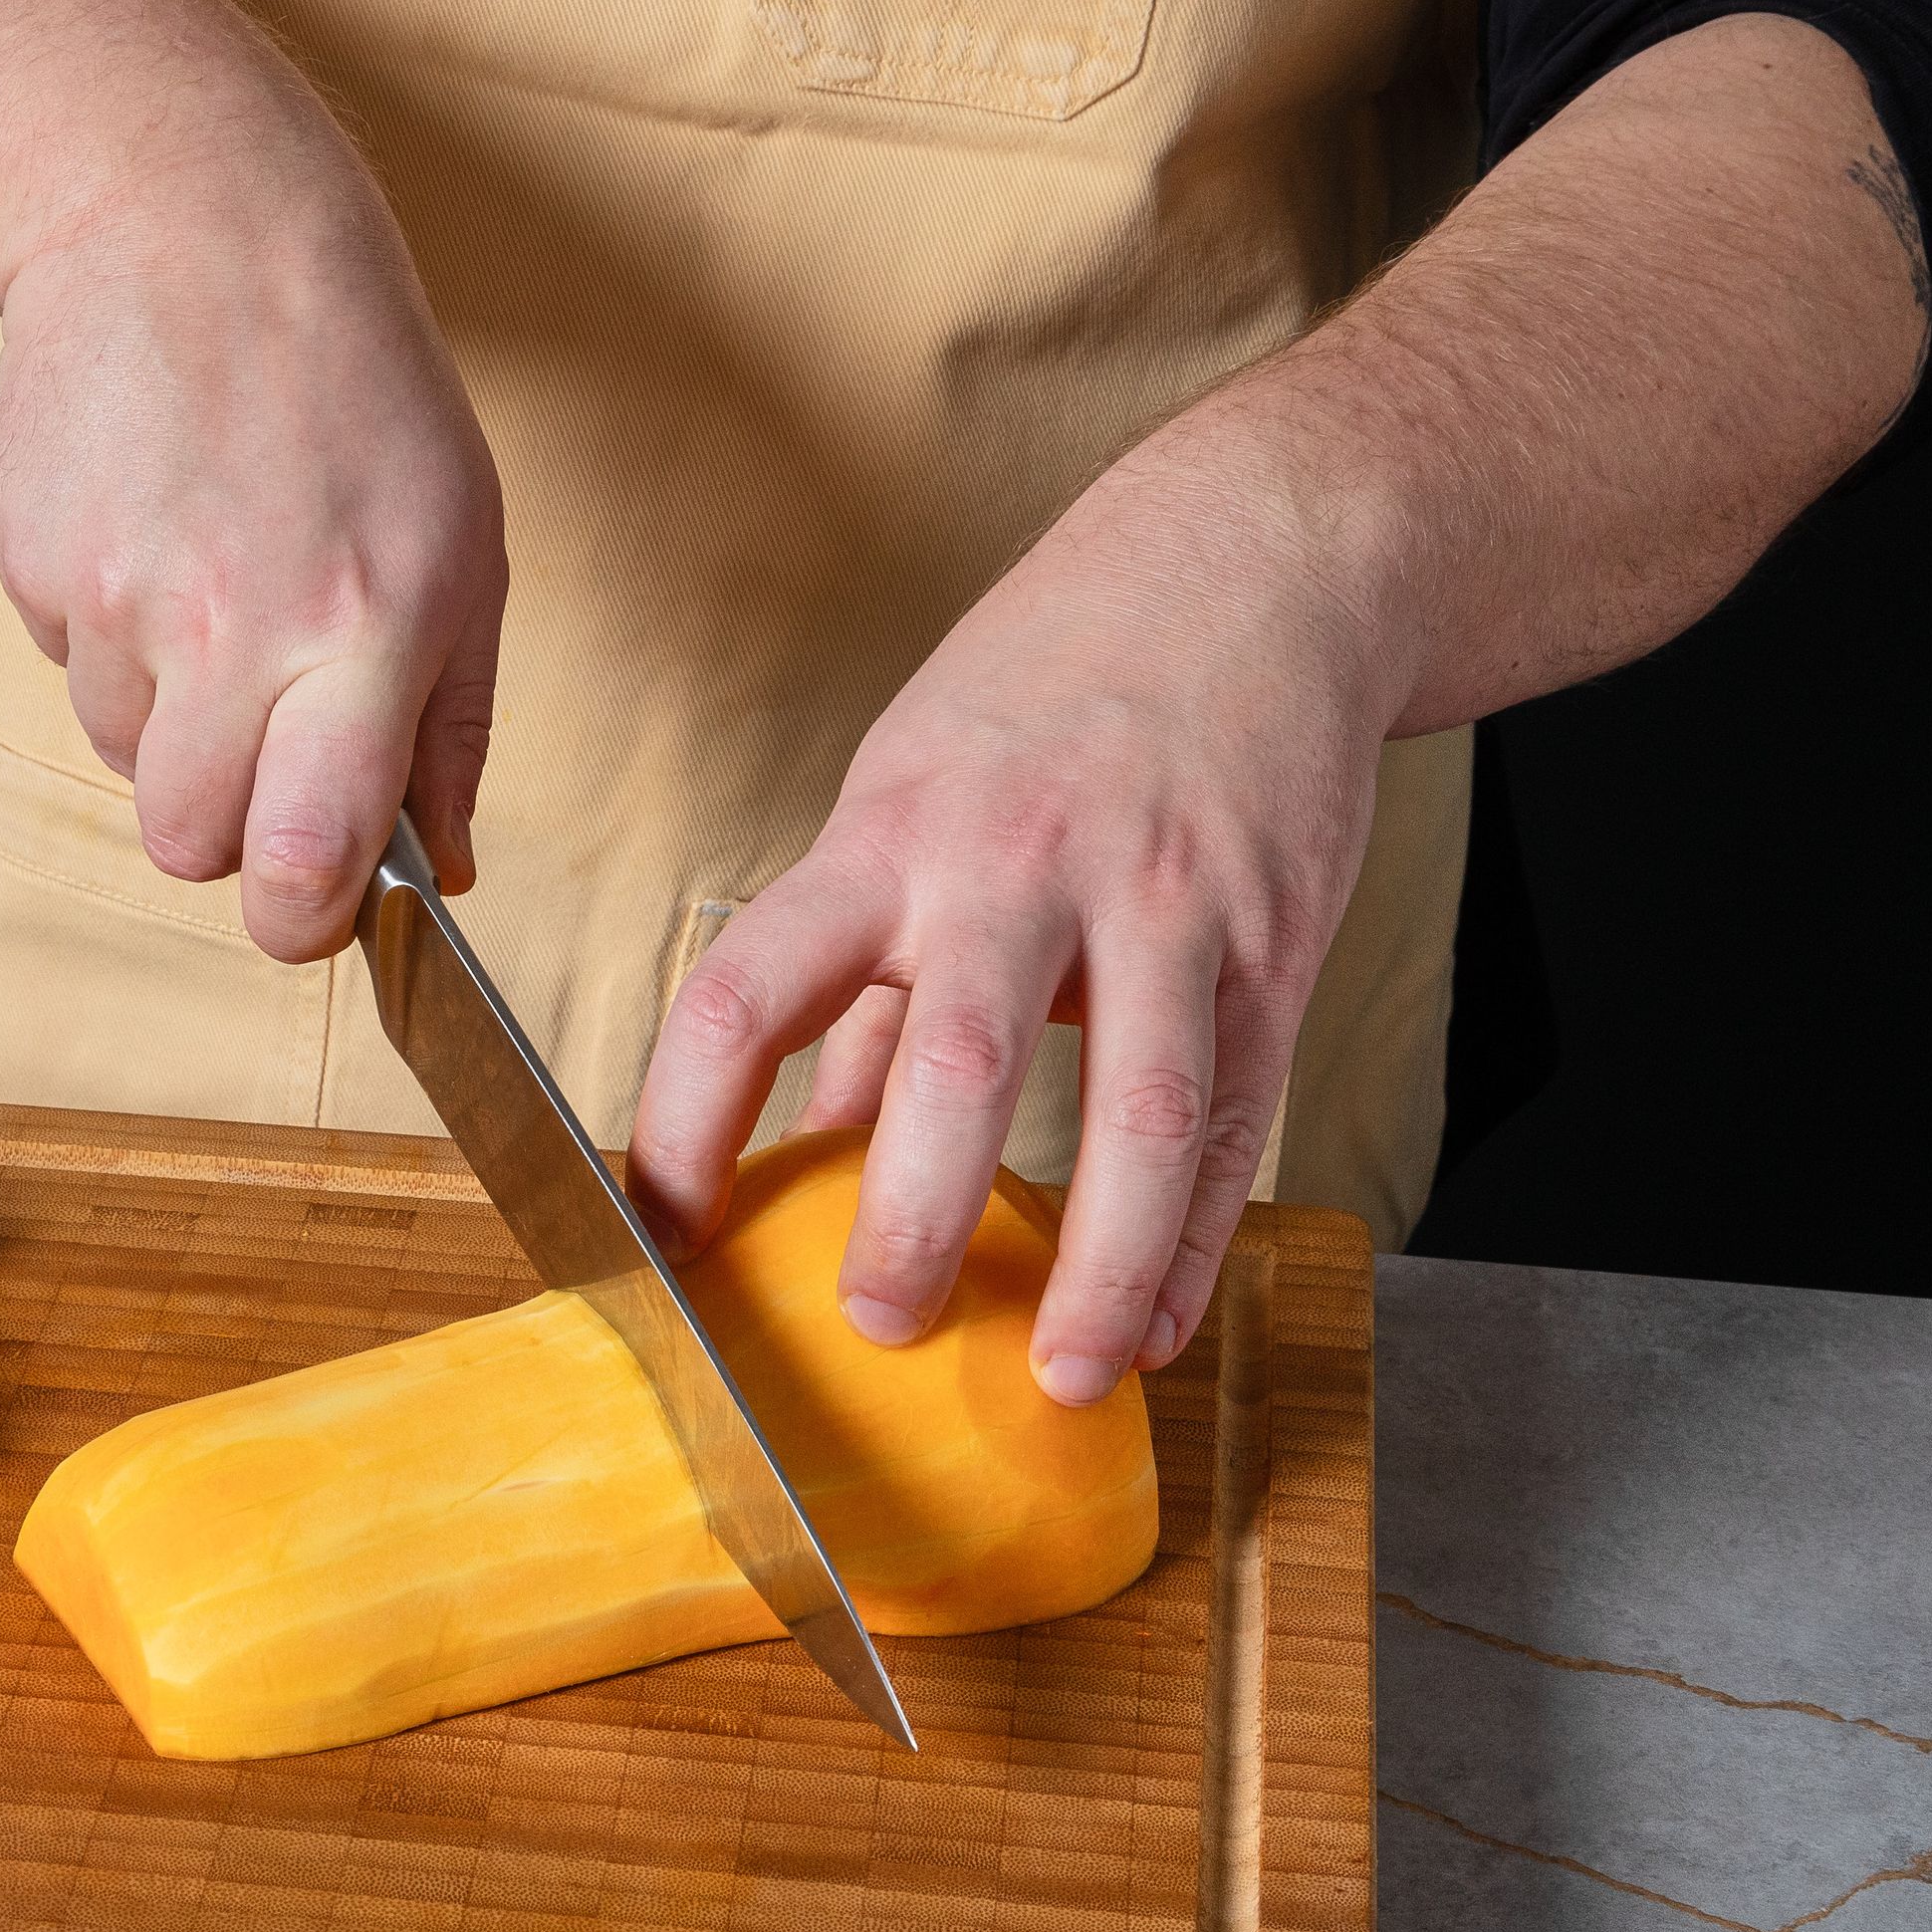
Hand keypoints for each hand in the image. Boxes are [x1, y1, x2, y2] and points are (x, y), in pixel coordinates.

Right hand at [0, 150, 506, 955]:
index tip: (305, 906)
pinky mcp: (36, 560)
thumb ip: (453, 726)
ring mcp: (123, 592)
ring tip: (211, 580)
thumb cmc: (354, 391)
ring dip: (162, 713)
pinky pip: (66, 669)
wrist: (189, 224)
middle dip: (219, 830)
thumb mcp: (462, 542)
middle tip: (256, 746)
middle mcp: (241, 622)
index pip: (309, 854)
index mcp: (372, 627)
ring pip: (121, 759)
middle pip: (189, 846)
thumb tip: (450, 872)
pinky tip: (152, 528)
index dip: (299, 917)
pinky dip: (105, 633)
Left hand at [624, 436, 1416, 1400]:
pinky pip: (1238, 1113)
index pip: (749, 989)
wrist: (1259, 557)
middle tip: (875, 1326)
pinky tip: (1153, 1318)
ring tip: (1057, 1374)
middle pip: (954, 1056)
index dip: (687, 1116)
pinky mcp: (1276, 940)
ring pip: (1138, 1104)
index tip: (656, 1225)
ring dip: (1096, 1258)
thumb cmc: (1052, 685)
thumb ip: (861, 976)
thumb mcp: (911, 793)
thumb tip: (795, 1139)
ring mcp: (1161, 905)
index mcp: (888, 837)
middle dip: (910, 1208)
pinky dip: (1195, 1233)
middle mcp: (1017, 869)